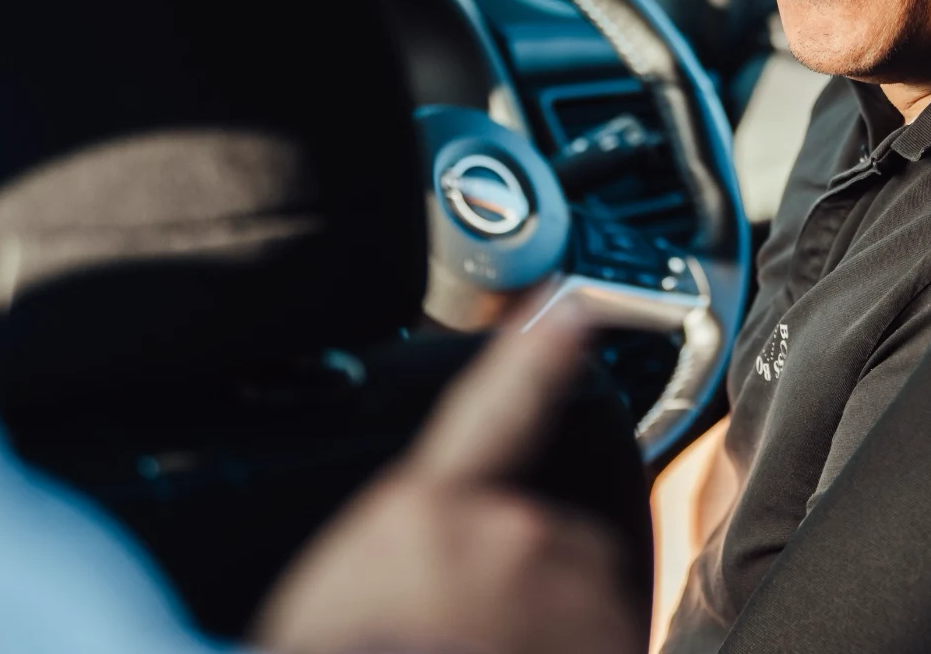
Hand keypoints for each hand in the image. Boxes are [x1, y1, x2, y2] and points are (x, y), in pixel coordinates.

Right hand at [254, 303, 640, 653]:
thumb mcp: (327, 608)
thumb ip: (389, 563)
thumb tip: (407, 580)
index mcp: (421, 510)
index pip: (489, 407)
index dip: (534, 354)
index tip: (572, 309)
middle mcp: (504, 529)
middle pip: (534, 544)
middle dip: (513, 596)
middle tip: (456, 650)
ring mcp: (561, 581)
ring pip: (575, 600)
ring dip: (546, 637)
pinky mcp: (602, 631)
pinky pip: (603, 637)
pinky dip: (579, 651)